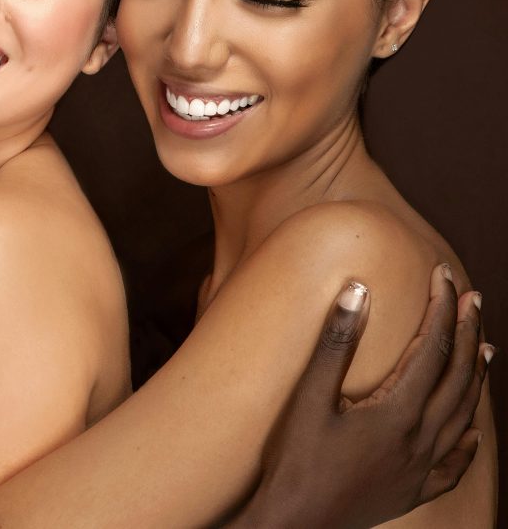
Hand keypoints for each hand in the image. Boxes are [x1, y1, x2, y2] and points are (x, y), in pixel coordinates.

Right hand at [235, 263, 491, 527]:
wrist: (295, 523)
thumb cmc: (295, 461)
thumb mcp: (309, 397)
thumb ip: (336, 342)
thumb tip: (358, 290)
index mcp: (397, 413)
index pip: (432, 348)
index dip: (441, 308)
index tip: (444, 276)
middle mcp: (419, 441)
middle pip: (457, 377)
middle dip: (467, 333)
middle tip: (473, 298)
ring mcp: (419, 469)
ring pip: (463, 416)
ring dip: (476, 377)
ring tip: (485, 348)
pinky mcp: (411, 492)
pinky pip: (453, 467)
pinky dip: (468, 445)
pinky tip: (473, 434)